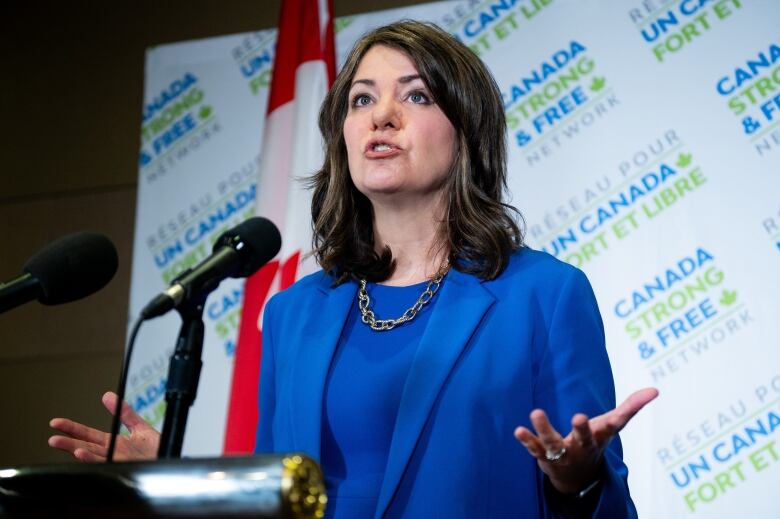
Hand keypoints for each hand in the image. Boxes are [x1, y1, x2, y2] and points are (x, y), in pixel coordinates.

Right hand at [48, 391, 159, 461]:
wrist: (172, 459)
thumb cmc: (158, 449)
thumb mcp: (140, 427)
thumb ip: (125, 413)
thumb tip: (108, 396)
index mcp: (114, 444)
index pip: (88, 435)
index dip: (72, 429)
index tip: (56, 423)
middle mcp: (113, 454)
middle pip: (86, 446)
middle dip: (68, 442)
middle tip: (51, 437)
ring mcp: (118, 462)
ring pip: (92, 456)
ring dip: (77, 451)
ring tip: (61, 444)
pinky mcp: (125, 467)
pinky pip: (106, 463)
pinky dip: (93, 459)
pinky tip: (83, 454)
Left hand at [514, 387, 657, 493]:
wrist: (577, 478)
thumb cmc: (595, 442)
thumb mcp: (612, 425)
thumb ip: (631, 407)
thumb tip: (655, 389)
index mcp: (600, 437)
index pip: (612, 426)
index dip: (619, 417)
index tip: (620, 410)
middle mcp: (582, 446)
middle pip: (583, 438)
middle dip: (582, 430)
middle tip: (579, 417)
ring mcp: (563, 453)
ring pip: (554, 443)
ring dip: (545, 429)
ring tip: (536, 412)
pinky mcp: (545, 457)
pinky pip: (536, 449)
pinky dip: (528, 440)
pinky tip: (519, 430)